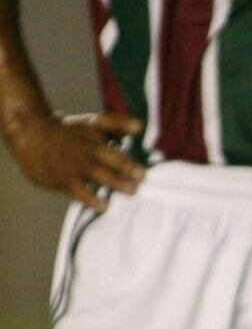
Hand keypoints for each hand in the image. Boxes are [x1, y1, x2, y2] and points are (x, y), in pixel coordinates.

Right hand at [8, 110, 143, 206]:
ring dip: (117, 183)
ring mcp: (76, 165)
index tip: (140, 130)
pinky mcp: (65, 180)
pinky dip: (92, 199)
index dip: (126, 127)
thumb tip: (140, 127)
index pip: (111, 126)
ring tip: (132, 190)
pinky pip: (80, 192)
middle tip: (143, 176)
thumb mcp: (90, 123)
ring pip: (99, 174)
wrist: (31, 137)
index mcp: (94, 132)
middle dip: (128, 166)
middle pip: (110, 156)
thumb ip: (116, 125)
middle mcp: (86, 148)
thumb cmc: (65, 131)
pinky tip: (104, 206)